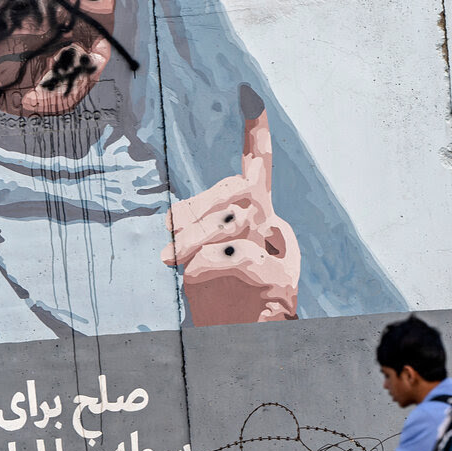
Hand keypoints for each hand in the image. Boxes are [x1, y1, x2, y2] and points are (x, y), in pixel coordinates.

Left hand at [162, 93, 299, 326]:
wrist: (239, 354)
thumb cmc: (216, 303)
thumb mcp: (194, 258)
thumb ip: (190, 228)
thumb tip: (173, 212)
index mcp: (255, 222)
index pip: (256, 170)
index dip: (255, 136)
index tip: (250, 96)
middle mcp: (274, 232)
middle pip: (239, 191)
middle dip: (199, 210)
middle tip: (168, 241)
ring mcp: (283, 257)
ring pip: (237, 218)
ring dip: (196, 239)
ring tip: (175, 263)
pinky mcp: (283, 284)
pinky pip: (236, 255)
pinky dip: (206, 263)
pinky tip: (192, 280)